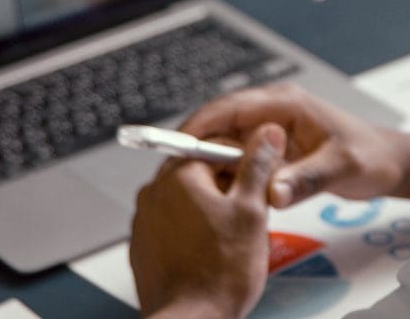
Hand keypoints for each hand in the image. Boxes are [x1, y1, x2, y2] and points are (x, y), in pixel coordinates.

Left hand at [130, 124, 285, 318]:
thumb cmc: (219, 274)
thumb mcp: (251, 211)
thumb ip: (257, 166)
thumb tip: (266, 135)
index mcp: (179, 174)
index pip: (216, 144)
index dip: (246, 158)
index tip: (262, 174)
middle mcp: (154, 191)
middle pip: (198, 170)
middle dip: (228, 184)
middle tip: (252, 207)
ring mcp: (144, 219)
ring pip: (185, 198)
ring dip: (210, 207)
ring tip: (233, 234)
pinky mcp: (143, 245)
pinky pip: (171, 223)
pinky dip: (191, 229)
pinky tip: (211, 249)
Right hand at [181, 83, 406, 208]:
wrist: (389, 163)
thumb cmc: (370, 158)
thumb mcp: (342, 168)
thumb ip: (307, 180)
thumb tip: (272, 194)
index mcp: (285, 103)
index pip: (230, 108)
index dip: (200, 125)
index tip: (176, 147)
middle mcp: (273, 109)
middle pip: (220, 121)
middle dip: (196, 143)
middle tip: (173, 172)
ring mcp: (271, 127)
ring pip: (226, 139)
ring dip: (209, 159)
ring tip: (187, 183)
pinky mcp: (272, 145)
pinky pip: (239, 154)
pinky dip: (226, 170)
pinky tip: (218, 190)